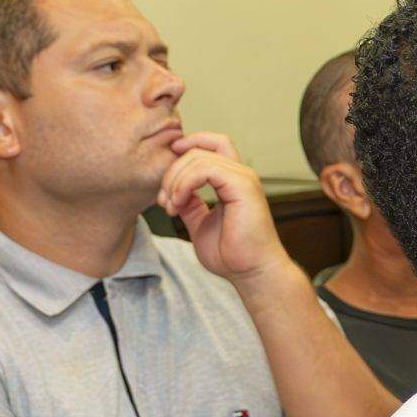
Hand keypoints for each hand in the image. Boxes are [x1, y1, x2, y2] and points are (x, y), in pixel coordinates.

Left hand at [158, 134, 289, 288]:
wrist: (252, 273)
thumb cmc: (233, 255)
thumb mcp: (200, 224)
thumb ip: (189, 204)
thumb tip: (172, 192)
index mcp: (233, 180)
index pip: (212, 143)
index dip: (187, 147)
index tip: (166, 176)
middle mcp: (241, 175)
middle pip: (198, 150)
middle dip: (171, 172)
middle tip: (164, 202)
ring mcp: (243, 179)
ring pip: (198, 157)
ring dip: (175, 181)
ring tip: (171, 207)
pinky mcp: (242, 187)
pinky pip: (205, 169)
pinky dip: (185, 183)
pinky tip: (179, 203)